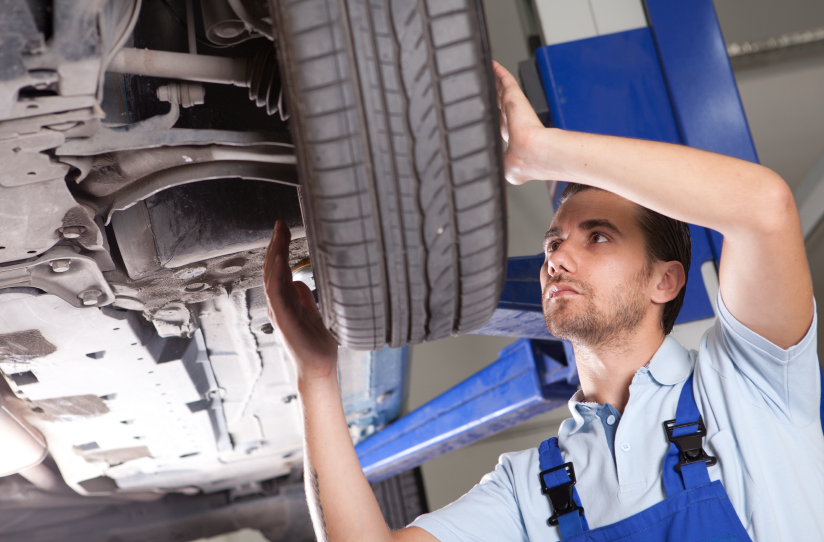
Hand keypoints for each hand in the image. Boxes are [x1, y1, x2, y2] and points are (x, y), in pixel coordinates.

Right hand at [263, 221, 338, 382]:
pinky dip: (276, 276)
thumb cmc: (316, 344)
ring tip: (279, 235)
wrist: (319, 367)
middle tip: (280, 224)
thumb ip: (305, 298)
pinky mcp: (285, 321)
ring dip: (275, 255)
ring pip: (272, 278)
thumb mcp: (313, 314)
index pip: (278, 269)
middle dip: (275, 245)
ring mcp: (280, 312)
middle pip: (272, 269)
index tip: (283, 229)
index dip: (279, 249)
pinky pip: (277, 295)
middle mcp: (279, 305)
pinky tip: (279, 260)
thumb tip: (300, 281)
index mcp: (285, 301)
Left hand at [492, 60, 549, 184]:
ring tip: (491, 73)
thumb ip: (500, 165)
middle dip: (495, 97)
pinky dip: (499, 72)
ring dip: (497, 83)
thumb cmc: (523, 163)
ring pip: (502, 92)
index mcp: (514, 141)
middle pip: (501, 106)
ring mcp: (514, 109)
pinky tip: (493, 65)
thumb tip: (496, 174)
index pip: (503, 126)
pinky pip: (505, 80)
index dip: (497, 120)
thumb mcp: (507, 169)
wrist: (531, 154)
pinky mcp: (513, 97)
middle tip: (488, 87)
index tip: (491, 116)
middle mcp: (514, 124)